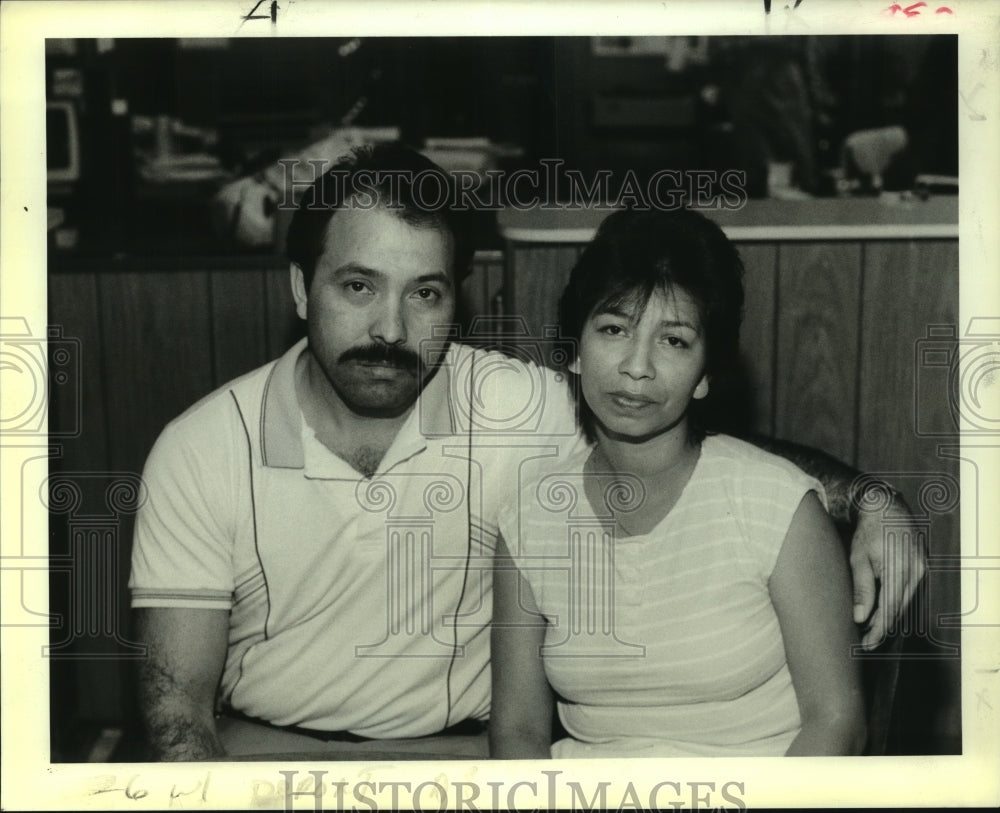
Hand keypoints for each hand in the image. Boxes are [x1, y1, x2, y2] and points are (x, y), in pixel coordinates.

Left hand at [848, 489, 926, 649]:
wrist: (886, 508)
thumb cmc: (867, 532)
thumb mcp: (858, 558)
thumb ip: (861, 588)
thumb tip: (859, 618)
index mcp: (899, 570)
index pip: (889, 609)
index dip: (878, 629)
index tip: (866, 644)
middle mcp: (916, 572)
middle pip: (899, 609)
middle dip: (882, 628)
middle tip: (866, 644)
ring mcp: (921, 570)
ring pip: (904, 603)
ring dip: (889, 618)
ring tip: (870, 631)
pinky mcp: (921, 568)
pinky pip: (907, 593)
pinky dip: (895, 604)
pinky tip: (882, 612)